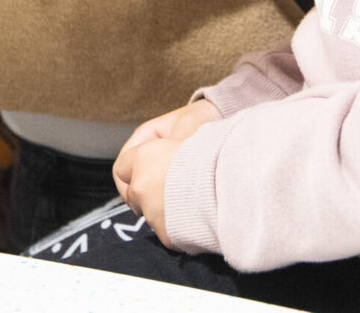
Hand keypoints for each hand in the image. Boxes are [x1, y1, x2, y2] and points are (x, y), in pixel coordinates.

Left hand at [113, 100, 217, 245]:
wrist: (238, 183)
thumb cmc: (217, 148)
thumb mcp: (190, 124)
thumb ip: (168, 134)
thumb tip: (165, 142)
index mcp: (143, 159)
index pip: (122, 165)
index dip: (134, 163)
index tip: (145, 163)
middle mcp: (142, 188)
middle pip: (132, 191)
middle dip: (146, 186)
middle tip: (169, 179)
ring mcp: (154, 215)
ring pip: (150, 211)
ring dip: (162, 204)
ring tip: (189, 195)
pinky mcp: (169, 236)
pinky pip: (168, 228)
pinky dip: (177, 222)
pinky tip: (196, 211)